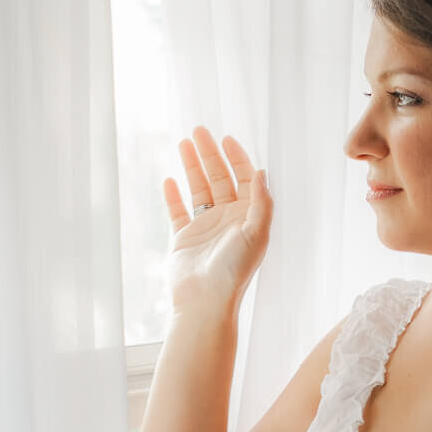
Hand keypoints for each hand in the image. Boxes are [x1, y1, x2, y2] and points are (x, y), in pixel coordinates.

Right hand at [162, 126, 272, 317]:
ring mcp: (205, 229)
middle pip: (220, 179)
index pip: (245, 181)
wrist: (205, 300)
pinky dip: (173, 196)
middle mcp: (228, 221)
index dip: (237, 158)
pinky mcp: (183, 239)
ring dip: (192, 167)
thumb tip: (261, 171)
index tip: (226, 139)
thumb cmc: (234, 270)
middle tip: (199, 131)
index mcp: (248, 218)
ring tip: (183, 143)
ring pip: (199, 190)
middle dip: (210, 155)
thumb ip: (261, 202)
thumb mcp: (256, 233)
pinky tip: (170, 180)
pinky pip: (177, 211)